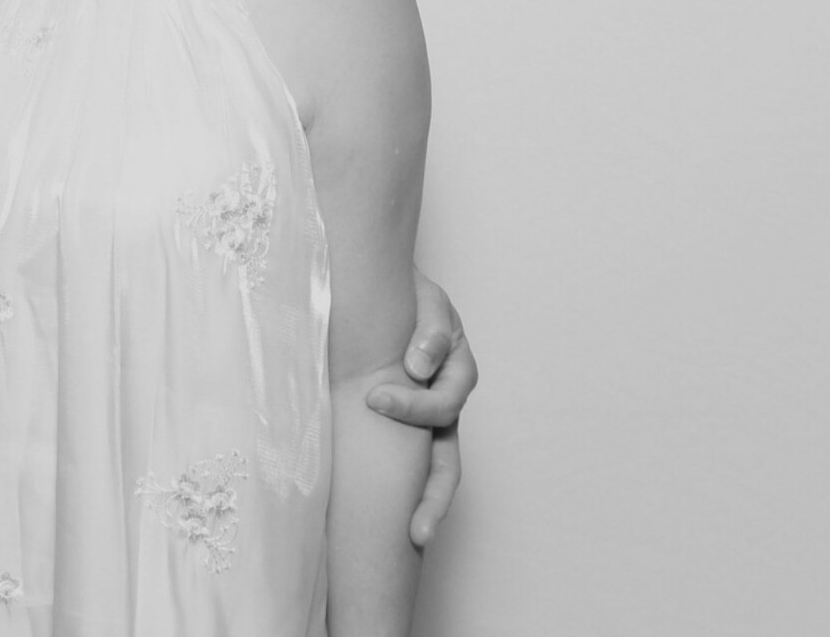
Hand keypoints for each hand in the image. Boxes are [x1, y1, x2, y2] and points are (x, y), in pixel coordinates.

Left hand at [363, 270, 475, 545]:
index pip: (442, 406)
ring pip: (434, 474)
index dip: (413, 409)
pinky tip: (382, 522)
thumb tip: (420, 367)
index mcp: (454, 373)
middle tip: (416, 533)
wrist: (386, 290)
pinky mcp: (402, 431)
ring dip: (423, 506)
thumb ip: (432, 329)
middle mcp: (445, 405)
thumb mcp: (427, 300)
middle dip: (433, 501)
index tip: (375, 400)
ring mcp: (428, 423)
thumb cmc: (410, 295)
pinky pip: (407, 468)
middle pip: (448, 464)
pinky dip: (401, 493)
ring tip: (410, 539)